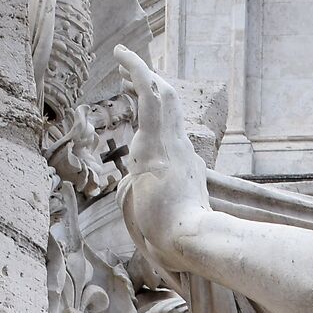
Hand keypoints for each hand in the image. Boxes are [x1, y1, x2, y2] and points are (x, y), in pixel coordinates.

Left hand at [113, 46, 211, 271]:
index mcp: (185, 169)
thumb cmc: (184, 247)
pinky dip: (136, 70)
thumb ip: (171, 234)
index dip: (162, 121)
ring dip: (143, 74)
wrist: (191, 240)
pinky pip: (148, 92)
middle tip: (136, 74)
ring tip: (124, 58)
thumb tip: (169, 257)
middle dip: (152, 89)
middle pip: (169, 109)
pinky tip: (121, 55)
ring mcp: (170, 142)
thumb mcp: (175, 236)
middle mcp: (181, 150)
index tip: (148, 115)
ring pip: (161, 94)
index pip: (172, 136)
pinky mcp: (158, 137)